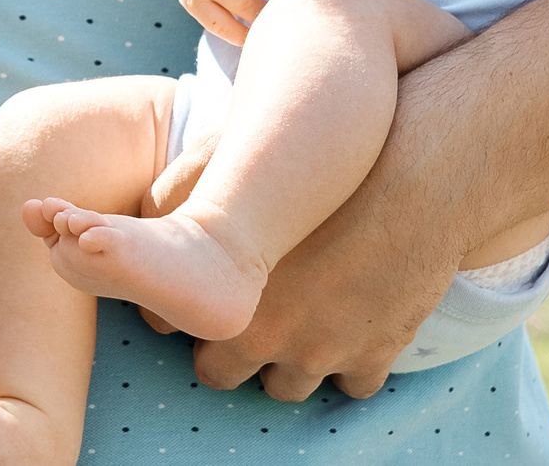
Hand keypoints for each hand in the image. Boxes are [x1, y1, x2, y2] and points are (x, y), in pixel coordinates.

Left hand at [149, 121, 448, 399]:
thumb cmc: (308, 160)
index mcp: (223, 301)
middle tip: (245, 307)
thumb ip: (168, 203)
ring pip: (286, 387)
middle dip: (228, 345)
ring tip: (295, 315)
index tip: (199, 288)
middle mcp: (267, 339)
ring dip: (287, 358)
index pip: (175, 335)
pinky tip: (346, 320)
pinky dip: (349, 359)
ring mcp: (323, 354)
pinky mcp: (375, 357)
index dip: (185, 309)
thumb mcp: (214, 164)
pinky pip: (352, 386)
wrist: (410, 178)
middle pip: (222, 373)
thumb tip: (138, 225)